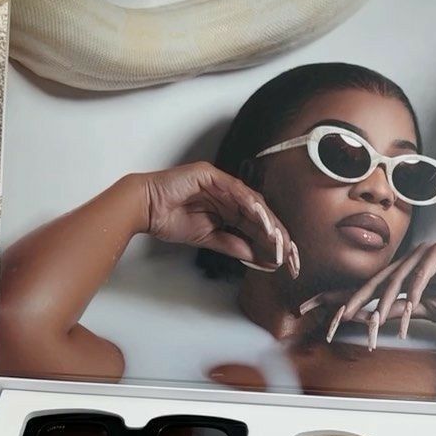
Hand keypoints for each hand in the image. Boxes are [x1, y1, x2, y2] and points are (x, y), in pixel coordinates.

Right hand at [138, 162, 298, 276]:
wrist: (144, 209)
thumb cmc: (168, 220)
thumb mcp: (207, 238)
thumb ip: (231, 244)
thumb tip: (255, 255)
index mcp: (227, 208)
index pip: (256, 224)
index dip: (272, 241)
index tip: (285, 260)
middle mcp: (228, 194)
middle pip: (260, 212)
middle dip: (277, 234)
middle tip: (291, 254)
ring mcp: (221, 182)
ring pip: (252, 201)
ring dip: (267, 222)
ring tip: (279, 242)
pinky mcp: (211, 175)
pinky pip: (236, 190)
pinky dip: (249, 205)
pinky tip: (261, 221)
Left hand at [301, 242, 435, 347]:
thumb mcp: (431, 308)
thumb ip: (407, 311)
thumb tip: (381, 318)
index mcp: (405, 273)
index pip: (372, 286)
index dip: (347, 298)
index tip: (323, 312)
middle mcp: (410, 260)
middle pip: (375, 282)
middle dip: (352, 300)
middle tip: (334, 318)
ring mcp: (423, 253)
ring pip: (395, 281)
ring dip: (384, 305)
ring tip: (374, 324)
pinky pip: (420, 278)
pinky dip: (412, 297)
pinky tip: (407, 313)